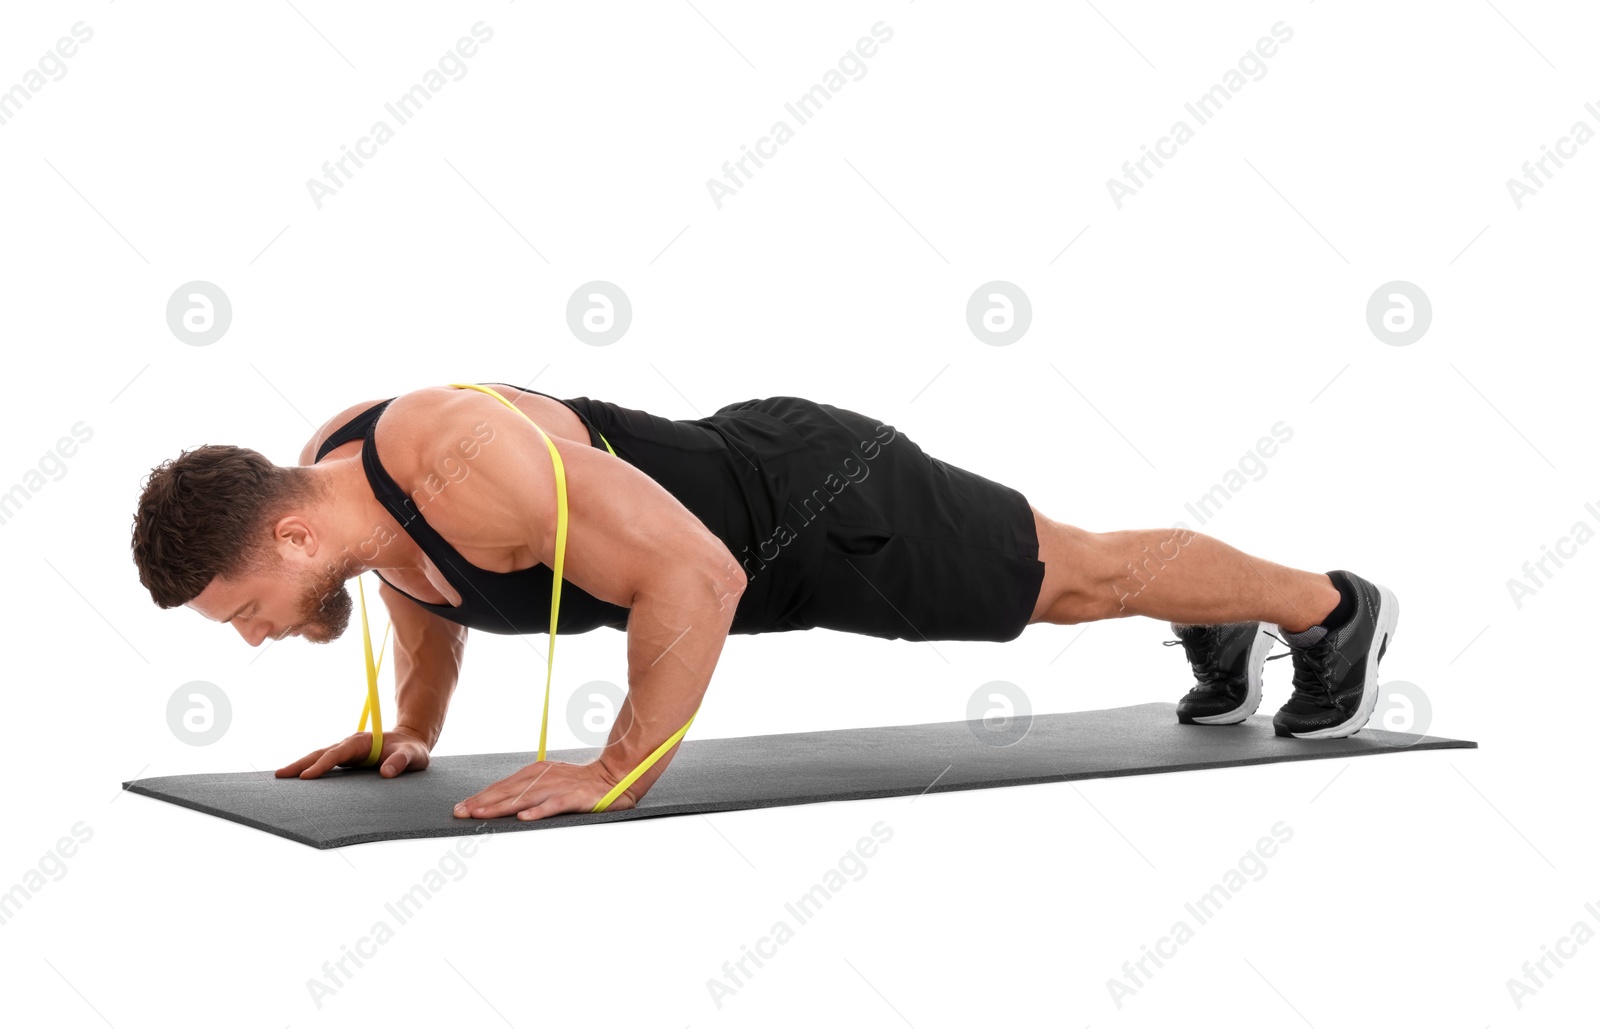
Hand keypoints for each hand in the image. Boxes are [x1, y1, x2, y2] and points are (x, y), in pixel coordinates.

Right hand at [275, 726, 431, 779]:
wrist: (412, 743)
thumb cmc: (413, 750)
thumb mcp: (413, 755)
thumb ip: (401, 761)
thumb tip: (386, 773)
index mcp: (362, 742)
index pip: (338, 753)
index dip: (322, 765)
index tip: (306, 777)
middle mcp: (350, 746)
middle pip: (321, 753)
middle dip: (300, 764)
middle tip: (280, 775)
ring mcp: (347, 753)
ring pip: (319, 758)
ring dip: (300, 767)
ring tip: (281, 777)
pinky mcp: (347, 762)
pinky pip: (325, 766)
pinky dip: (311, 771)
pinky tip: (298, 782)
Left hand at [453, 759, 624, 820]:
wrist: (614, 777)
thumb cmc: (579, 784)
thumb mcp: (549, 782)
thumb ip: (528, 791)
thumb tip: (501, 804)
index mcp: (535, 772)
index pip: (502, 786)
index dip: (481, 796)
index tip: (461, 807)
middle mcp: (543, 777)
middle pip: (508, 791)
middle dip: (482, 802)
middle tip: (461, 812)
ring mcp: (558, 786)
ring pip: (525, 798)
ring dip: (501, 807)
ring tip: (482, 815)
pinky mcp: (574, 796)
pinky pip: (553, 804)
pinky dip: (538, 811)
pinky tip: (523, 818)